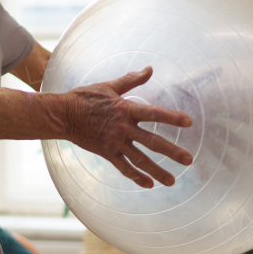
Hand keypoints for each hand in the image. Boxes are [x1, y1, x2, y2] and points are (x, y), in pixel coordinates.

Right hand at [60, 67, 193, 187]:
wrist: (64, 115)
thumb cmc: (85, 97)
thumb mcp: (109, 86)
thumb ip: (131, 80)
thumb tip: (149, 69)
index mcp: (126, 109)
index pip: (154, 114)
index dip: (172, 117)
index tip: (189, 122)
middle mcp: (124, 128)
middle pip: (152, 142)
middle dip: (172, 152)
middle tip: (189, 160)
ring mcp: (115, 142)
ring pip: (140, 160)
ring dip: (157, 171)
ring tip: (172, 181)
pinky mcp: (107, 153)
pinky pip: (124, 168)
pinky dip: (136, 177)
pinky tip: (149, 185)